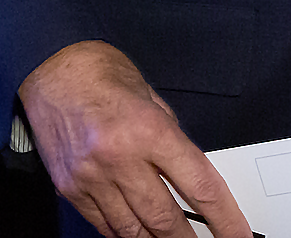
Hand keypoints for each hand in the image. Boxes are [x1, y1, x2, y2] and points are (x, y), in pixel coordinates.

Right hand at [19, 40, 250, 237]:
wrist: (53, 69)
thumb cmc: (103, 74)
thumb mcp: (152, 97)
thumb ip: (170, 137)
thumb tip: (186, 172)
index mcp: (149, 130)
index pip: (198, 185)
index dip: (223, 217)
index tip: (237, 234)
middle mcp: (120, 159)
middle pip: (164, 218)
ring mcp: (92, 179)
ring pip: (131, 230)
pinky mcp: (71, 190)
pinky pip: (103, 225)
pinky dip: (124, 234)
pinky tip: (138, 235)